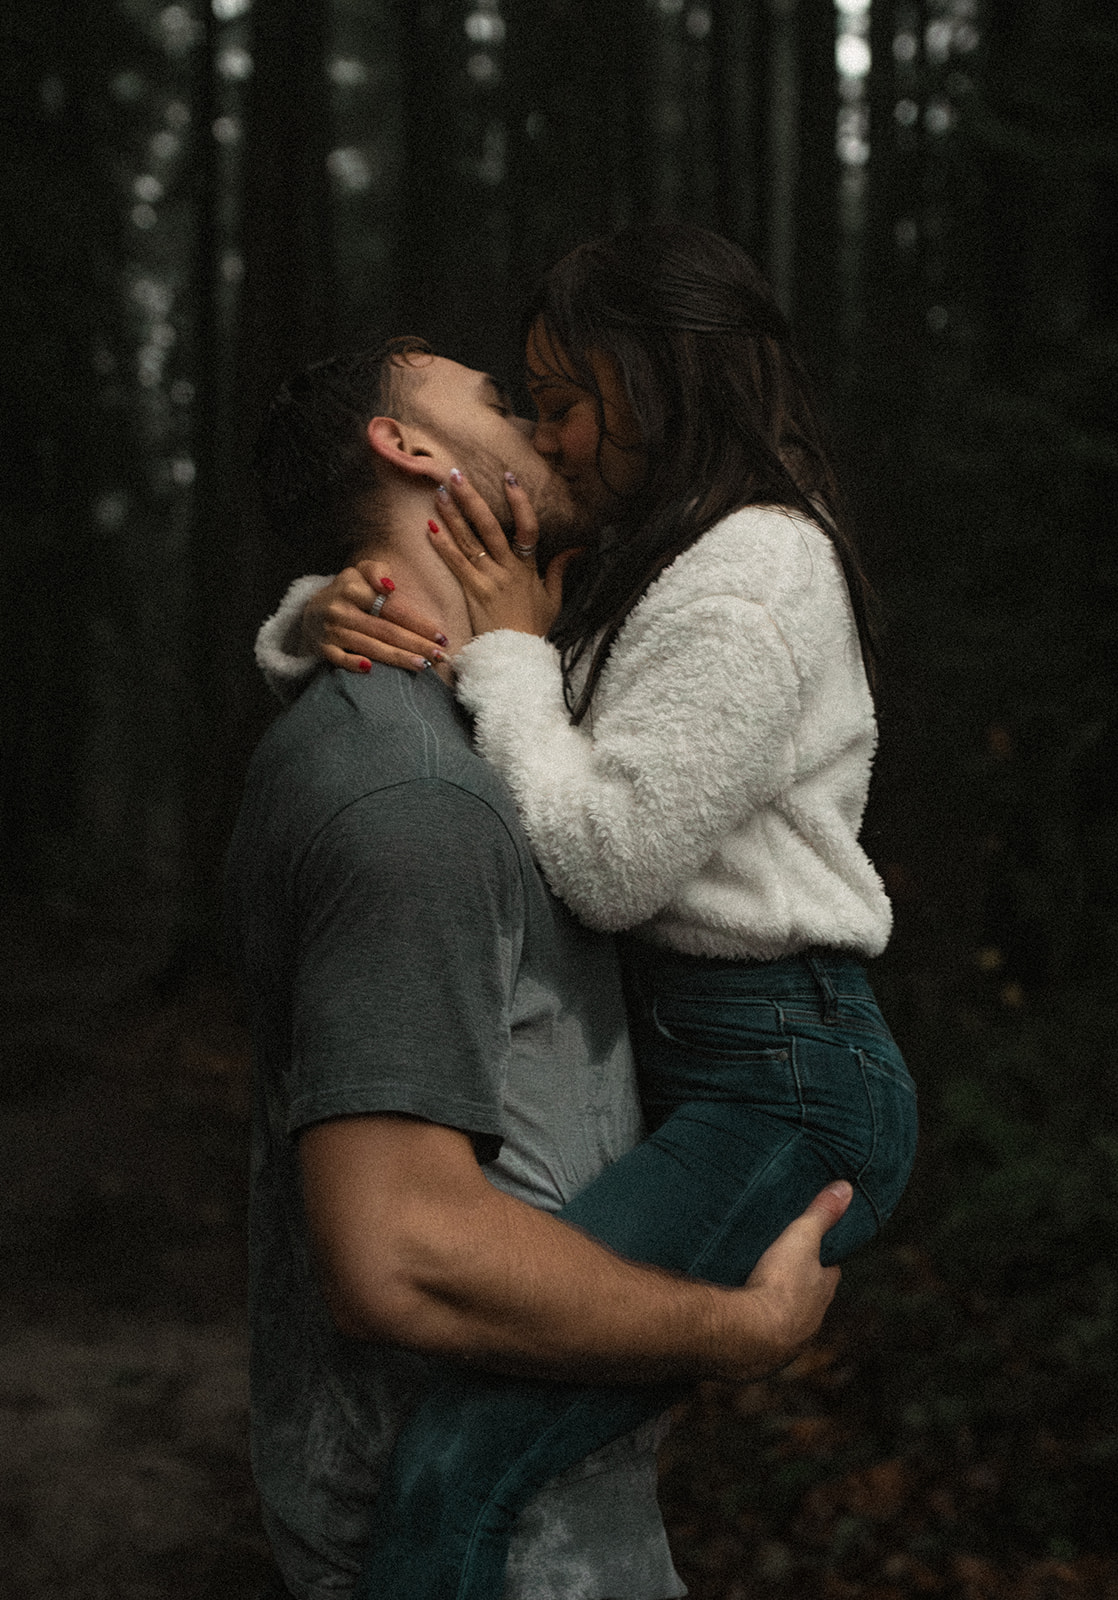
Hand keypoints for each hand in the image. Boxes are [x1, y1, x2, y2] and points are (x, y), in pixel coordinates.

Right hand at [302, 562, 448, 672]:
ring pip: (369, 646)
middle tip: (441, 656)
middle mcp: (341, 610)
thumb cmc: (348, 592)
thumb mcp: (360, 572)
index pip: (391, 609)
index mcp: (352, 589)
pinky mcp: (323, 648)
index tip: (441, 635)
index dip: (417, 623)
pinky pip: (339, 659)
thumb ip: (377, 571)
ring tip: (424, 665)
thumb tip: (390, 588)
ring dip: (397, 658)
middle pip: (385, 630)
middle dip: (416, 644)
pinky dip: (352, 663)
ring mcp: (331, 630)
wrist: (311, 611)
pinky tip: (371, 669)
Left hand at [427, 470, 578, 638]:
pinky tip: (429, 528)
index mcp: (529, 569)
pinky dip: (443, 546)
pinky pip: (457, 565)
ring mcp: (489, 581)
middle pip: (490, 527)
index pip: (528, 527)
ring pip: (470, 542)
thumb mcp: (554, 600)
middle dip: (473, 499)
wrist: (518, 657)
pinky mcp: (472, 594)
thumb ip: (561, 571)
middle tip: (457, 475)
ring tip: (439, 493)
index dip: (519, 502)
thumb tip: (576, 549)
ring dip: (453, 515)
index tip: (508, 477)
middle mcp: (508, 570)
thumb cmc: (535, 630)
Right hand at [716, 1180, 851, 1381]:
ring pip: (786, 1321)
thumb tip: (846, 1187)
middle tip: (778, 1268)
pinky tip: (740, 1320)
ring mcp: (788, 1342)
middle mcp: (810, 1320)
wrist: (750, 1336)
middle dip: (797, 1286)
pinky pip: (761, 1339)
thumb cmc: (780, 1286)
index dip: (822, 1259)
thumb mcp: (800, 1239)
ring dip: (775, 1309)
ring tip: (755, 1291)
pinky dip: (754, 1328)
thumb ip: (820, 1214)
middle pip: (808, 1298)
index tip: (812, 1248)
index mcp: (822, 1292)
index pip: (830, 1272)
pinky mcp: (762, 1357)